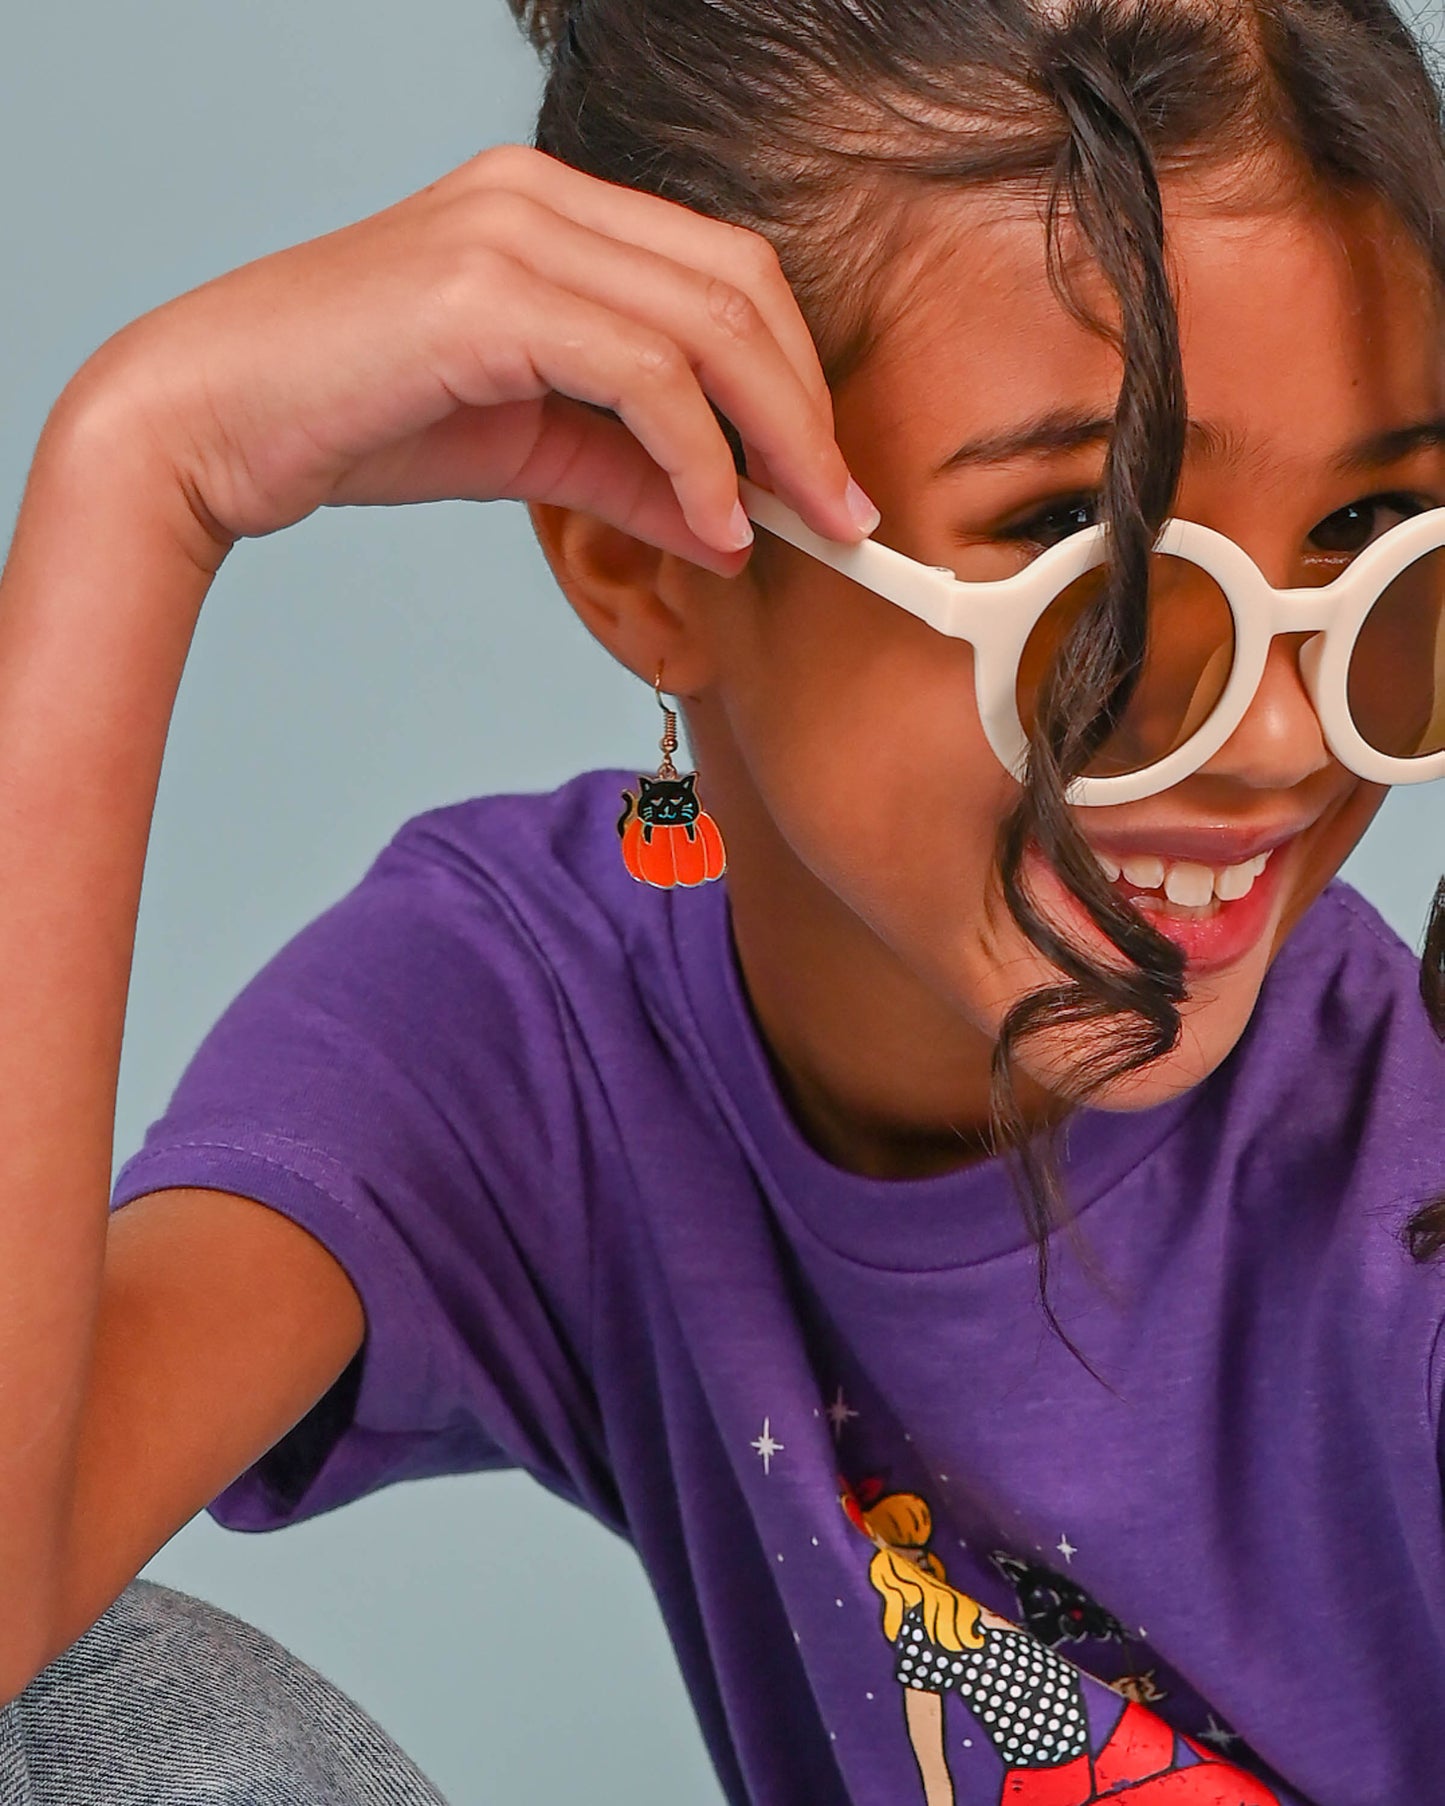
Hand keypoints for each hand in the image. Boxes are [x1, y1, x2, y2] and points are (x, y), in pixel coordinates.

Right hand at [75, 143, 875, 575]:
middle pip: (739, 285)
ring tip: (807, 526)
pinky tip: (720, 523)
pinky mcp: (487, 292)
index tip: (828, 477)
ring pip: (708, 322)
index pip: (720, 274)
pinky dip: (700, 454)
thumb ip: (635, 471)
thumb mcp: (528, 445)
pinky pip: (646, 371)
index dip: (794, 377)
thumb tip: (736, 529)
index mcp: (551, 209)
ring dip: (777, 435)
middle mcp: (540, 195)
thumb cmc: (357, 419)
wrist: (212, 420)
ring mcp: (513, 231)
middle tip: (847, 509)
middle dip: (809, 407)